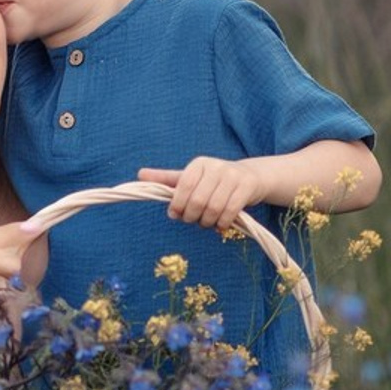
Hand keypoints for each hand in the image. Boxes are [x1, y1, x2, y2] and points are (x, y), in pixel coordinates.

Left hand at [138, 158, 264, 231]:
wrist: (250, 177)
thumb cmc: (213, 181)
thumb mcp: (190, 177)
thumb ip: (166, 179)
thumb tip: (140, 174)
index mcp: (199, 164)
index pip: (183, 186)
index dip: (177, 204)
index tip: (175, 215)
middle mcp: (216, 166)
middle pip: (198, 200)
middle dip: (191, 216)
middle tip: (192, 221)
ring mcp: (233, 176)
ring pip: (214, 208)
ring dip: (207, 222)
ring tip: (205, 223)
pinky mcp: (247, 187)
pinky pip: (230, 211)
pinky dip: (222, 223)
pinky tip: (219, 225)